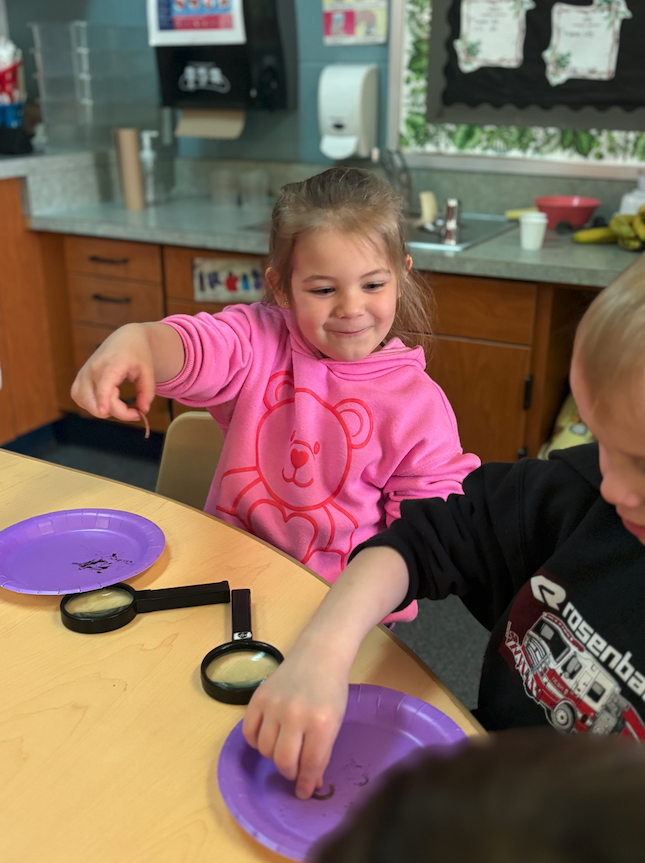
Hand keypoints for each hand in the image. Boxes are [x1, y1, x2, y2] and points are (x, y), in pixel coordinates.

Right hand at [70, 324, 154, 421]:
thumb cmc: (138, 355)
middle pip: (96, 400)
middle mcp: (94, 369)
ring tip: (117, 398)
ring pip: (84, 402)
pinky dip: (92, 405)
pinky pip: (79, 399)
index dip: (102, 399)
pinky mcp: (78, 379)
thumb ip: (147, 393)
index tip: (104, 412)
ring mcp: (83, 374)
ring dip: (102, 409)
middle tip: (133, 410)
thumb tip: (142, 412)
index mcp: (113, 364)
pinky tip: (106, 398)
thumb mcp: (149, 372)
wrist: (126, 339)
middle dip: (115, 412)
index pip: (104, 383)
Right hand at [243, 650, 348, 799]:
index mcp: (321, 722)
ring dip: (274, 757)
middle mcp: (295, 714)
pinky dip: (256, 742)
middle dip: (289, 773)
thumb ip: (322, 752)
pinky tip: (268, 738)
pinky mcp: (258, 697)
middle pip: (284, 760)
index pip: (310, 764)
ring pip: (265, 749)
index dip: (306, 783)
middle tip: (294, 771)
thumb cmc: (331, 689)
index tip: (304, 792)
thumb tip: (310, 783)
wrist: (318, 655)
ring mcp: (274, 704)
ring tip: (284, 749)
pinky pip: (249, 732)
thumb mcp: (334, 722)